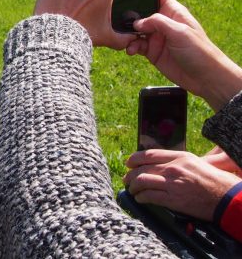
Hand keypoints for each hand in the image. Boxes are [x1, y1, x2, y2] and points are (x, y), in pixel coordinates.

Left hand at [124, 149, 240, 220]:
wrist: (227, 197)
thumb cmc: (215, 180)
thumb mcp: (196, 163)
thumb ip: (178, 162)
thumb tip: (161, 165)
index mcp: (179, 157)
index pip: (149, 154)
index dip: (134, 158)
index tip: (129, 163)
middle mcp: (173, 168)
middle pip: (142, 168)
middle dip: (130, 175)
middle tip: (127, 180)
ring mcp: (172, 183)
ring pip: (142, 181)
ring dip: (133, 187)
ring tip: (132, 190)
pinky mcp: (173, 199)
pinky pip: (149, 196)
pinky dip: (141, 198)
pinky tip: (140, 199)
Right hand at [125, 0, 241, 110]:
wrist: (204, 77)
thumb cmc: (199, 51)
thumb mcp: (179, 31)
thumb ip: (157, 22)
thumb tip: (137, 22)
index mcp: (173, 12)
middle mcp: (163, 23)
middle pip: (141, 12)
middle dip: (130, 15)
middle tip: (119, 20)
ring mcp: (157, 37)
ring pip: (135, 30)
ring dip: (128, 34)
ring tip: (126, 40)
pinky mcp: (152, 51)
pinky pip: (136, 45)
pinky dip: (131, 47)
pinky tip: (131, 50)